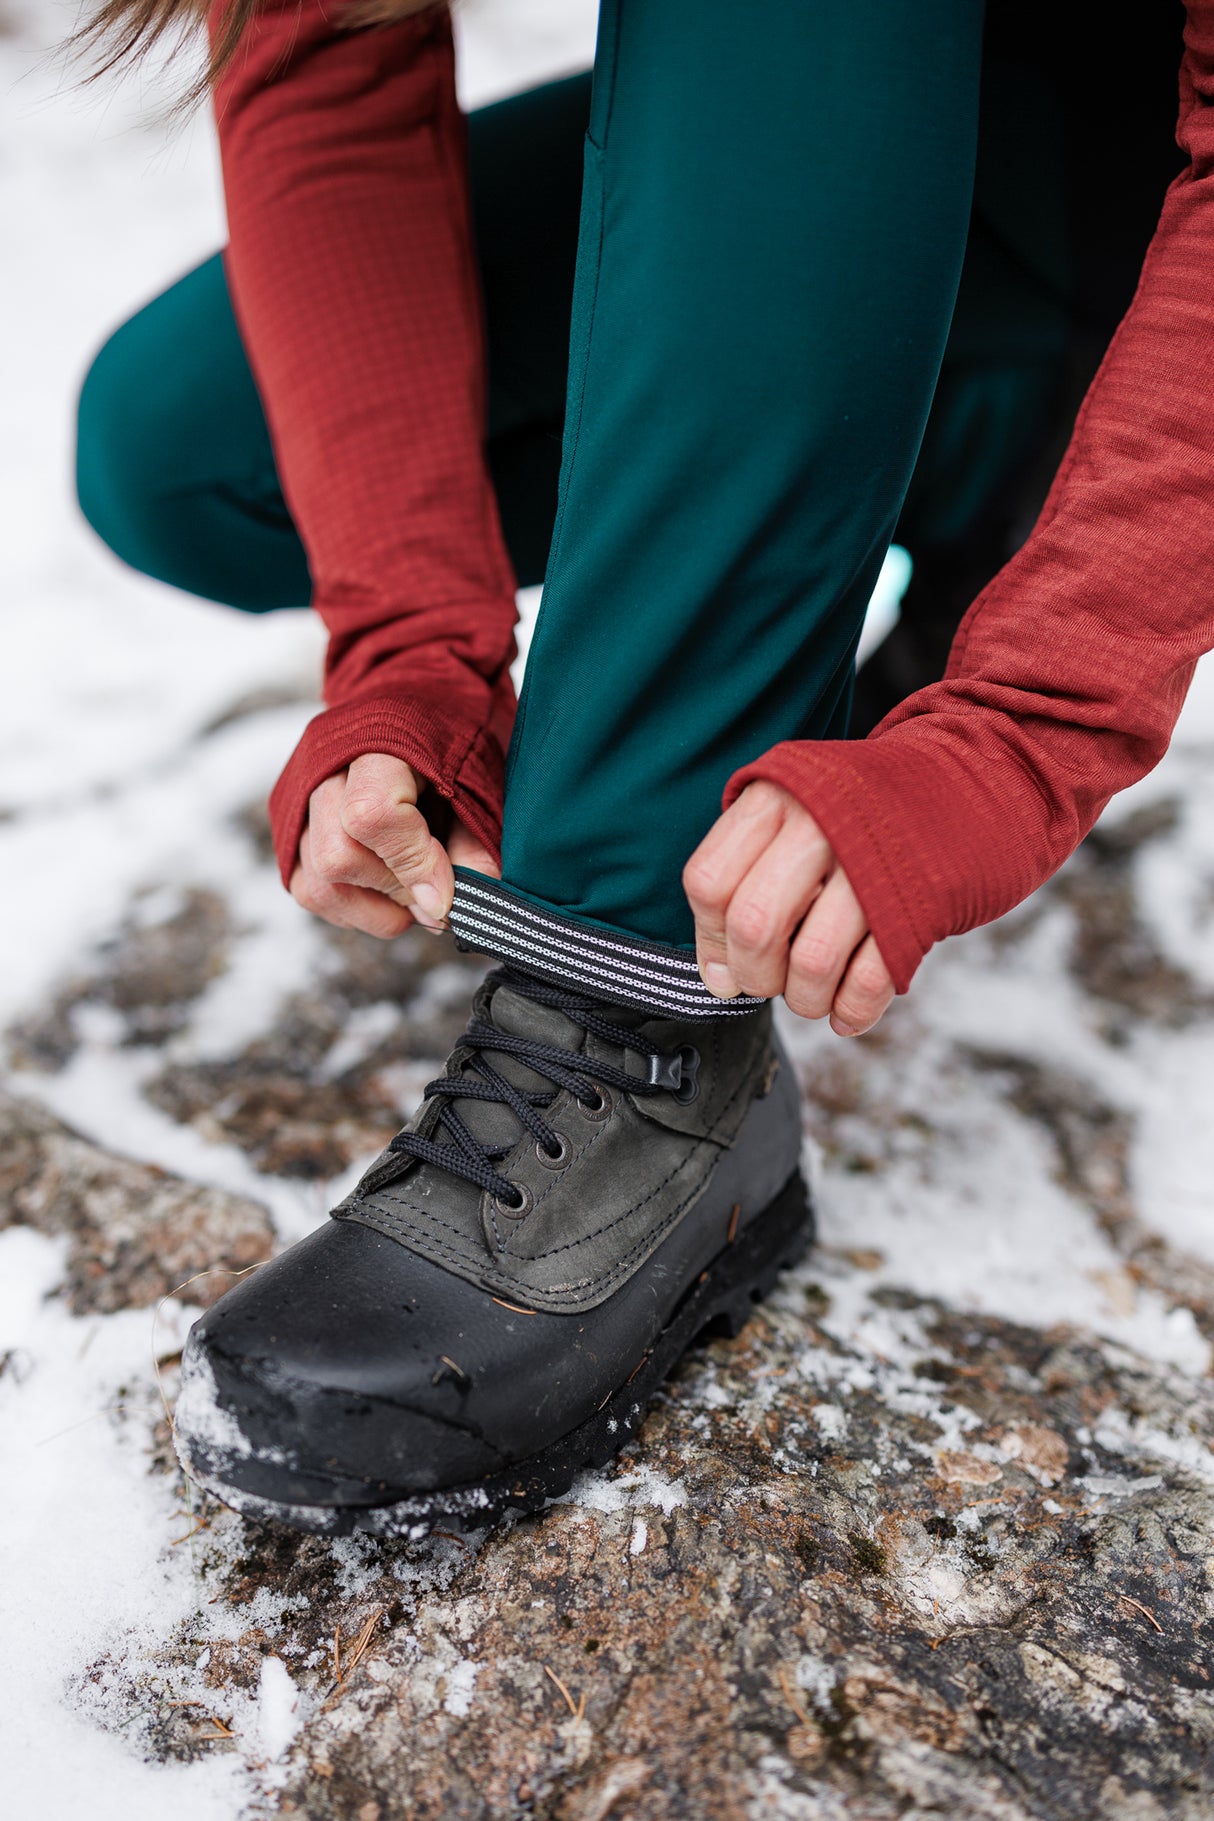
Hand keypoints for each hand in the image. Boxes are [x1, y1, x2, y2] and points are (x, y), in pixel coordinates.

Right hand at [289, 753, 497, 938]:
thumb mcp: (478, 782)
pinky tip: (384, 896)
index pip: (371, 814)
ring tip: (412, 900)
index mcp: (377, 740)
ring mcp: (299, 798)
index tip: (445, 894)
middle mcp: (323, 767)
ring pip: (317, 883)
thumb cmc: (449, 741)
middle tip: (433, 897)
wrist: (412, 703)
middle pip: (337, 856)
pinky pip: (307, 890)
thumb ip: (475, 842)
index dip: (413, 863)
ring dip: (373, 910)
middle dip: (394, 891)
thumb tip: (465, 903)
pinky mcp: (290, 829)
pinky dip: (351, 908)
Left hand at [683, 780, 894, 1034]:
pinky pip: (871, 980)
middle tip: (768, 981)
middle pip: (755, 926)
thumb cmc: (849, 818)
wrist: (950, 787)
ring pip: (812, 962)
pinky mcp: (917, 903)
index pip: (709, 883)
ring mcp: (871, 864)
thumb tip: (721, 981)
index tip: (726, 960)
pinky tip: (845, 1013)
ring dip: (805, 999)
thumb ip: (740, 883)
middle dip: (755, 976)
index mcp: (775, 799)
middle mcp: (819, 824)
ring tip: (810, 993)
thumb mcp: (786, 817)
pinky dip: (852, 1011)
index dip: (710, 938)